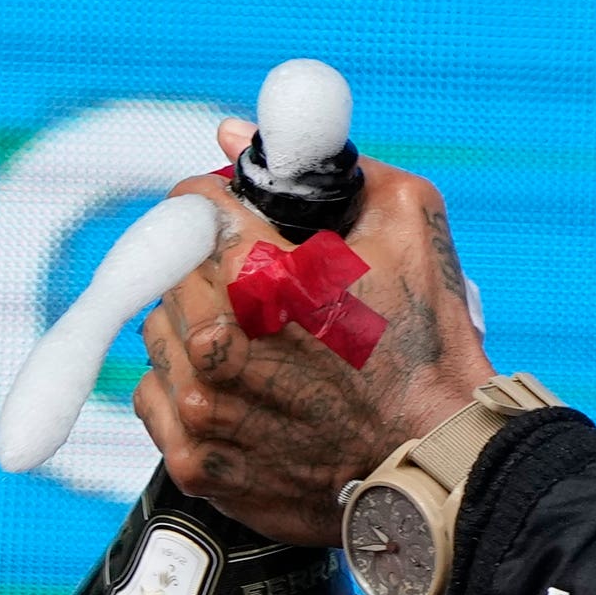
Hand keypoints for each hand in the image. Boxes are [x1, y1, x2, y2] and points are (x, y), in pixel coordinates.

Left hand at [130, 120, 494, 544]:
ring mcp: (202, 408)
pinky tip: (241, 389)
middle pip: (170, 269)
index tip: (235, 216)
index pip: (189, 206)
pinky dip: (188, 387)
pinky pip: (157, 398)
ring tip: (257, 342)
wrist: (438, 459)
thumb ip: (323, 166)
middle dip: (207, 265)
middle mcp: (218, 343)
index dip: (216, 203)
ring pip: (159, 333)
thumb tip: (234, 133)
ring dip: (194, 325)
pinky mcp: (197, 461)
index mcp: (259, 277)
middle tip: (258, 285)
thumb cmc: (428, 343)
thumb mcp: (405, 223)